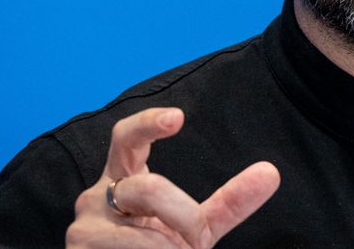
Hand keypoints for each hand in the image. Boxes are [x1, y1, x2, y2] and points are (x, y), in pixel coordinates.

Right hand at [66, 107, 279, 247]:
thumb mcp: (195, 228)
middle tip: (194, 245)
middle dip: (184, 217)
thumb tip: (271, 173)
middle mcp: (96, 197)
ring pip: (140, 236)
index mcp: (123, 178)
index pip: (126, 138)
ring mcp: (82, 228)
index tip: (178, 117)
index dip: (148, 123)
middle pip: (149, 188)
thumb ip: (229, 202)